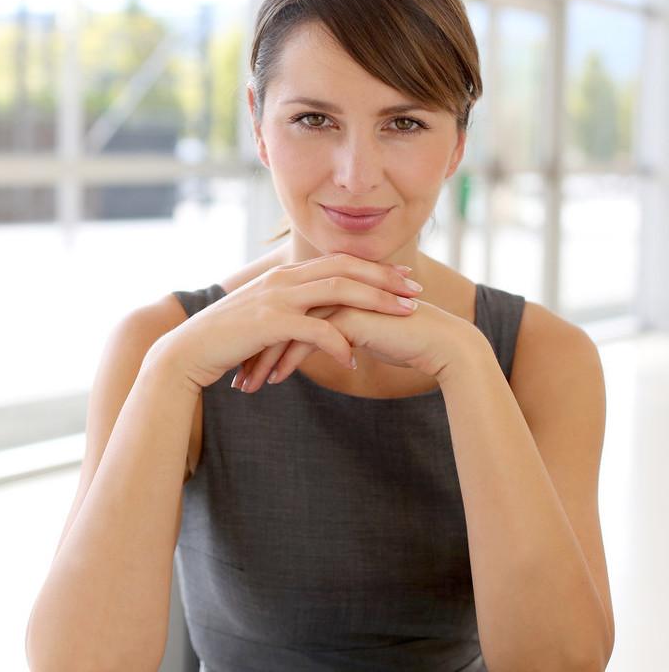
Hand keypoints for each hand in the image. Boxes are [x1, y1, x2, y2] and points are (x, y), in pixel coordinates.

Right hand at [152, 252, 424, 392]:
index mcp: (284, 276)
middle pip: (346, 269)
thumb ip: (289, 313)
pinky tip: (353, 361)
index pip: (338, 263)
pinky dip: (339, 344)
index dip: (374, 270)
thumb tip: (314, 321)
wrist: (188, 352)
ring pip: (338, 292)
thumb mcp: (262, 320)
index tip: (403, 279)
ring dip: (376, 302)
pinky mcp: (269, 322)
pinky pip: (316, 330)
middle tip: (417, 292)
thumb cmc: (225, 341)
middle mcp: (283, 279)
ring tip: (405, 316)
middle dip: (385, 279)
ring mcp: (276, 298)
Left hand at [236, 289, 479, 392]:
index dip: (260, 342)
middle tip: (237, 378)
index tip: (243, 366)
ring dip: (264, 360)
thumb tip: (308, 346)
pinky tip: (276, 381)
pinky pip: (307, 339)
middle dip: (253, 352)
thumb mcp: (356, 337)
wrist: (439, 345)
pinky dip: (288, 361)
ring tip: (249, 386)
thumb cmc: (401, 341)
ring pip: (286, 330)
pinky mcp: (348, 316)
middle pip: (277, 320)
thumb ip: (332, 334)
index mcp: (328, 289)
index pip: (282, 314)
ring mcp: (338, 300)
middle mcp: (329, 290)